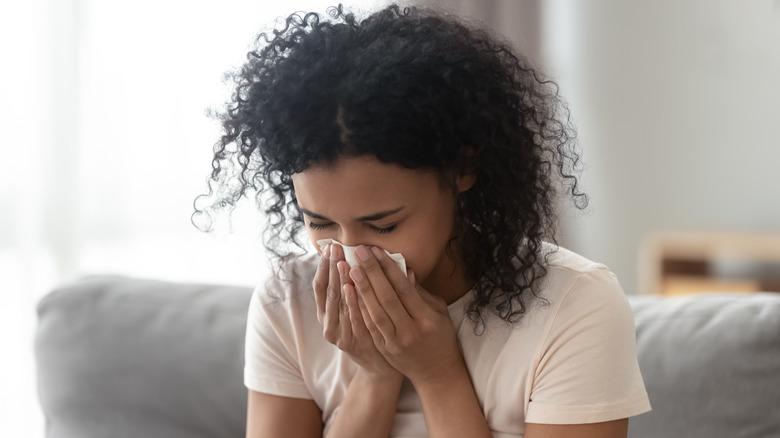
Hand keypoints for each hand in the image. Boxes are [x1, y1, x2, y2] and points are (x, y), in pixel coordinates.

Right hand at [312, 244, 400, 379]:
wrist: (382, 367)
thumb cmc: (373, 331)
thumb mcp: (361, 308)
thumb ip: (360, 286)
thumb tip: (369, 255)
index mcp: (327, 313)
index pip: (320, 285)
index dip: (323, 266)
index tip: (329, 246)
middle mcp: (328, 324)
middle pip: (328, 291)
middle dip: (331, 268)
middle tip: (335, 247)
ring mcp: (339, 335)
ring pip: (338, 304)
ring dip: (340, 282)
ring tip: (342, 262)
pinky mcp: (351, 344)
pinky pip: (351, 319)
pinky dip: (351, 303)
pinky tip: (351, 288)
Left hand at [348, 245, 465, 384]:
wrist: (436, 372)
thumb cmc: (440, 336)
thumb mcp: (439, 312)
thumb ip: (420, 293)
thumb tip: (404, 270)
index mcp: (427, 319)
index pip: (404, 289)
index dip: (389, 269)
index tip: (377, 251)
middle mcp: (410, 331)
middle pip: (387, 298)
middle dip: (371, 273)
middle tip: (359, 252)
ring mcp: (395, 342)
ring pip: (375, 312)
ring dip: (361, 289)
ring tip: (350, 269)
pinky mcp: (384, 349)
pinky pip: (369, 326)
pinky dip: (359, 308)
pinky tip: (350, 293)